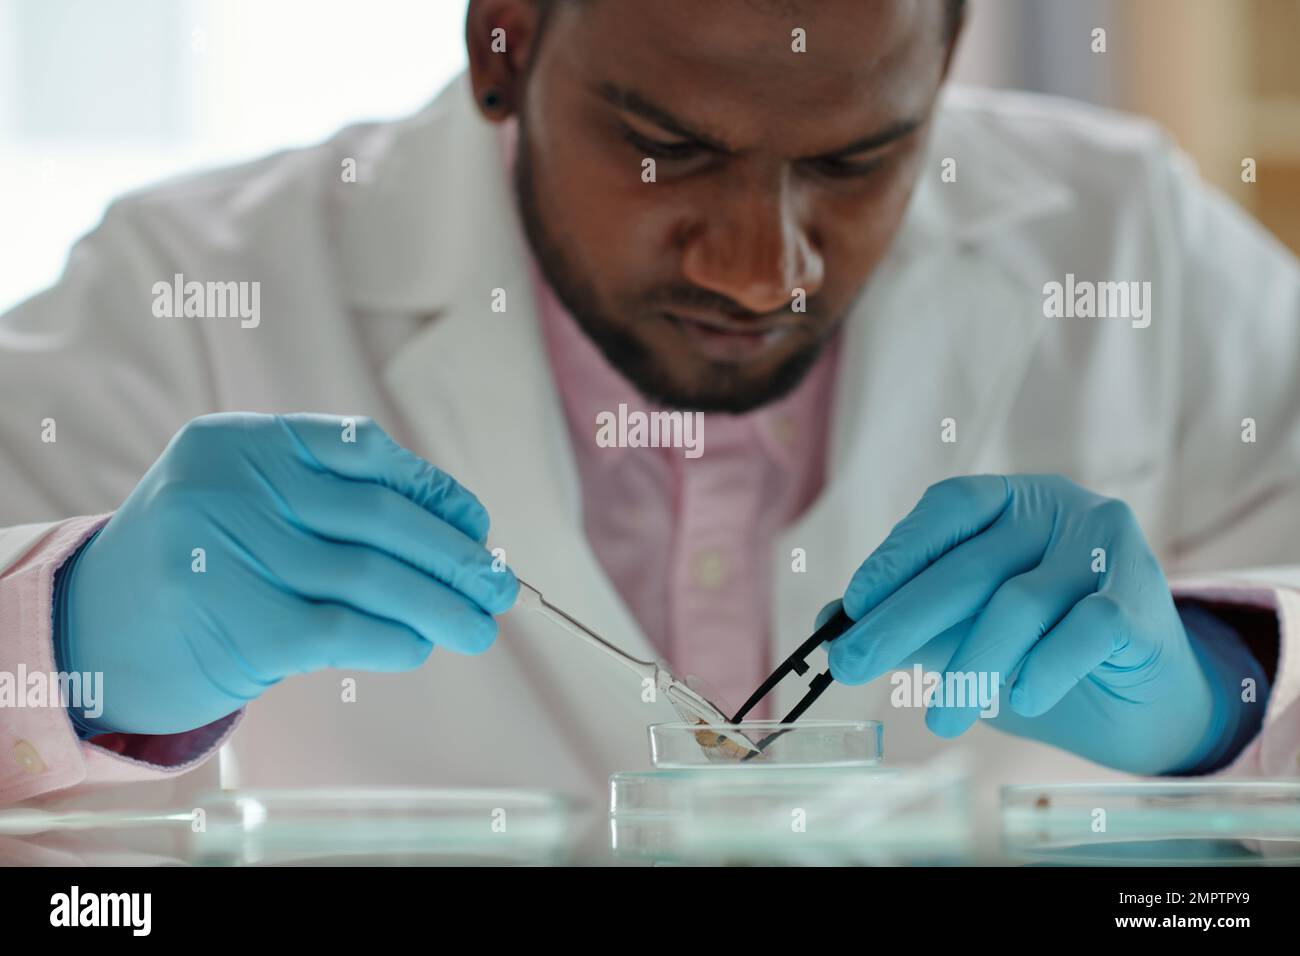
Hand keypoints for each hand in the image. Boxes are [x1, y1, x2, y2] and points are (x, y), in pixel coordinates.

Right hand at [58, 413, 516, 735]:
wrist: (91, 631)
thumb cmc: (199, 564)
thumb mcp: (249, 505)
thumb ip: (332, 505)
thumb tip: (462, 542)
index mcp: (241, 440)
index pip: (364, 451)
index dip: (432, 491)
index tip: (478, 526)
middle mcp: (229, 486)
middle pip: (376, 517)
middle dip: (453, 556)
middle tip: (501, 588)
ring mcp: (226, 553)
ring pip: (368, 576)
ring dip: (440, 606)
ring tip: (480, 627)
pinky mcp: (236, 624)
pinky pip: (342, 628)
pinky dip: (394, 637)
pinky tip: (419, 647)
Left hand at [826, 474, 1254, 774]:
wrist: (1138, 693)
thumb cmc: (1038, 647)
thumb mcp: (964, 627)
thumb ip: (907, 618)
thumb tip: (830, 623)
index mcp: (1012, 501)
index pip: (948, 509)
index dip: (898, 554)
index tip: (853, 604)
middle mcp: (1060, 511)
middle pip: (971, 566)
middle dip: (904, 621)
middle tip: (854, 665)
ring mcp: (1105, 551)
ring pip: (1020, 604)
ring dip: (971, 666)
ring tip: (939, 719)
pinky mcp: (1143, 601)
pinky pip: (1084, 630)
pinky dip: (1045, 667)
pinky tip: (1021, 700)